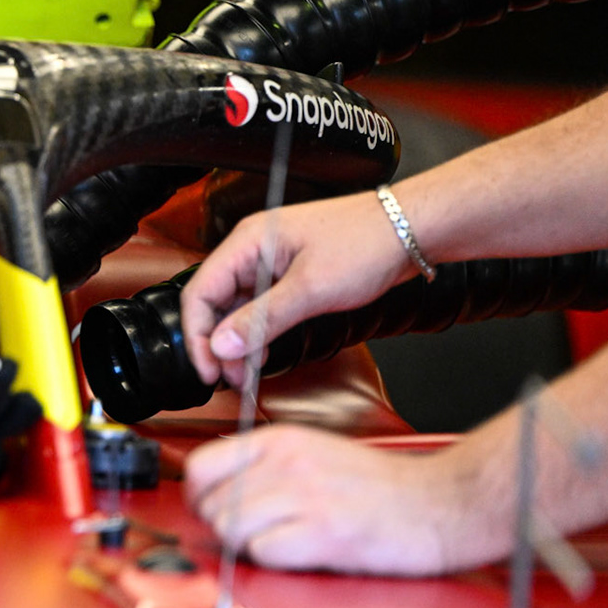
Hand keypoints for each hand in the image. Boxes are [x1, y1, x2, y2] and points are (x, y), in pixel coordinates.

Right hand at [181, 189, 414, 387]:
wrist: (410, 229)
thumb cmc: (367, 243)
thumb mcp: (310, 289)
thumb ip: (261, 319)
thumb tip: (223, 345)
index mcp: (249, 241)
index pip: (200, 292)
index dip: (198, 336)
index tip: (207, 368)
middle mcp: (254, 248)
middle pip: (215, 302)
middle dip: (218, 344)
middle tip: (229, 378)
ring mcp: (271, 260)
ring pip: (237, 307)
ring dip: (238, 341)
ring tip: (246, 372)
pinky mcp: (289, 272)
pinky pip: (260, 305)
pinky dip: (258, 331)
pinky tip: (263, 351)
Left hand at [184, 425, 503, 575]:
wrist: (442, 502)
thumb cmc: (381, 487)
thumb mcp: (314, 454)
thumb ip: (266, 468)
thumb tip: (218, 495)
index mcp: (280, 441)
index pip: (201, 466)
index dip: (199, 497)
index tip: (214, 511)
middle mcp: (287, 464)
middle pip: (212, 506)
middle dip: (227, 528)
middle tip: (259, 534)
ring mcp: (305, 497)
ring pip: (232, 530)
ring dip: (250, 548)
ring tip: (283, 544)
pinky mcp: (323, 533)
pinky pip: (264, 554)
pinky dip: (276, 562)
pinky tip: (302, 554)